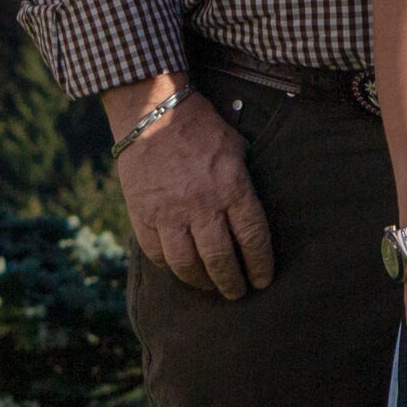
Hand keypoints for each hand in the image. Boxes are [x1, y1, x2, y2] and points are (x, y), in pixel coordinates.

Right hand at [108, 83, 273, 299]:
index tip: (263, 280)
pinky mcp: (142, 216)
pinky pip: (157, 254)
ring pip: (186, 264)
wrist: (154, 113)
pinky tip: (181, 269)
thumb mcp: (237, 148)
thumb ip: (244, 184)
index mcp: (231, 186)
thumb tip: (252, 217)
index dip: (259, 264)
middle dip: (233, 282)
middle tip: (239, 293)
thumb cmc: (203, 128)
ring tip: (212, 287)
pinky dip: (171, 267)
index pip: (252, 237)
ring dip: (202, 282)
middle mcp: (201, 204)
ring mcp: (169, 213)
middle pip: (220, 258)